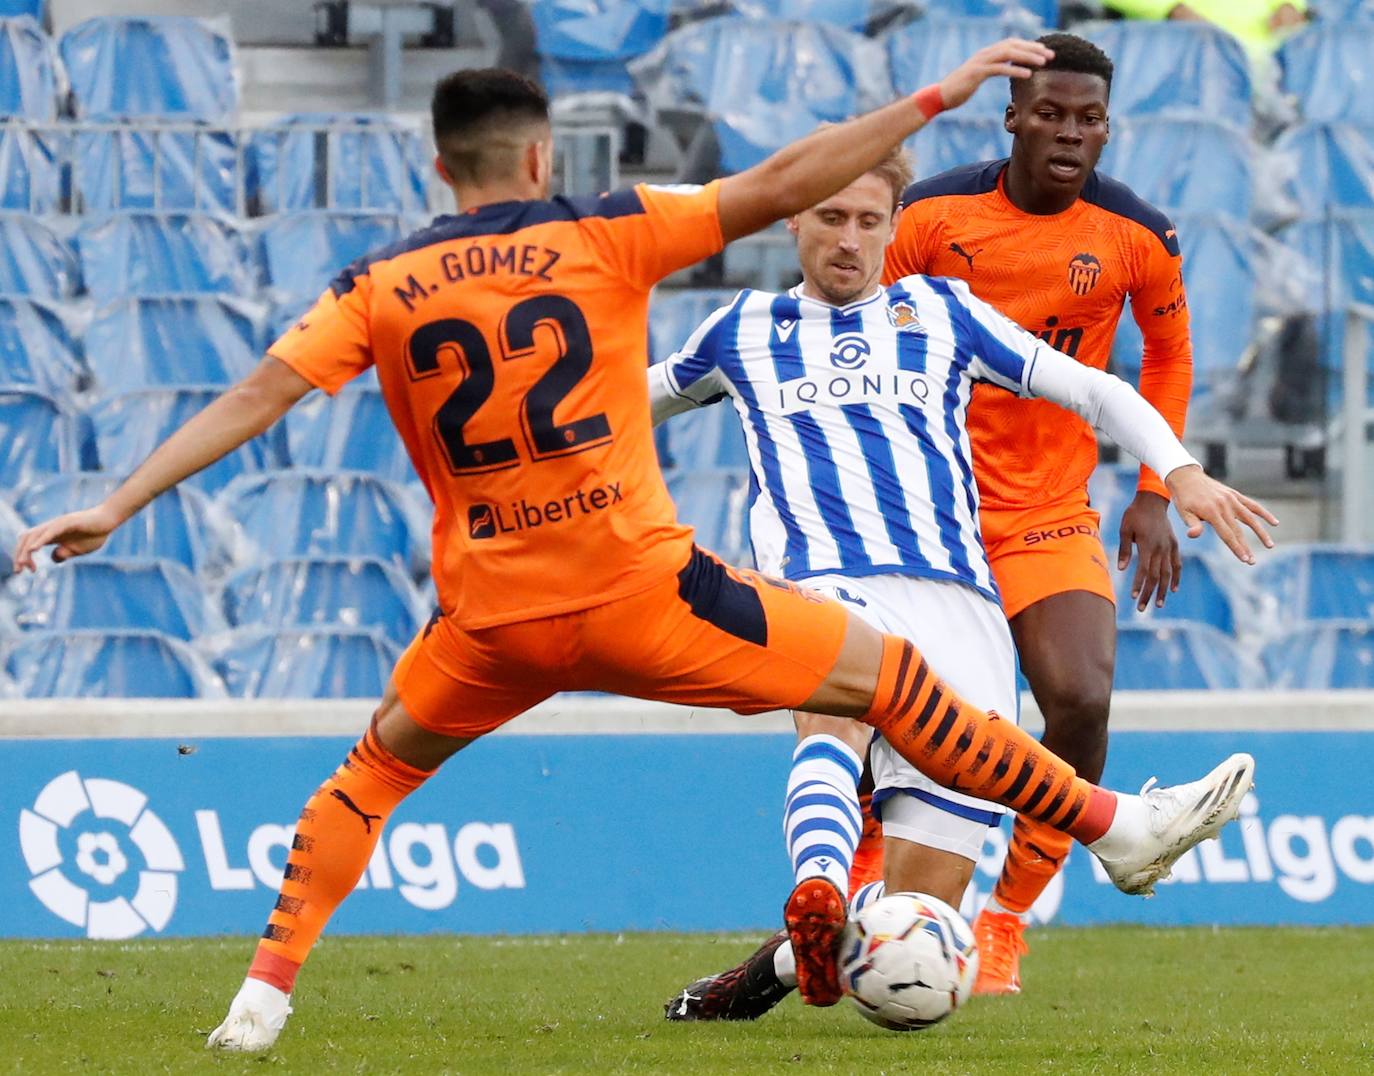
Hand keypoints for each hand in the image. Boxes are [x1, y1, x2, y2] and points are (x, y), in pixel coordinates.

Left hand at [12, 503, 123, 572]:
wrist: (109, 521)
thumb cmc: (95, 534)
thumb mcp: (77, 550)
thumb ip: (64, 554)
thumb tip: (53, 558)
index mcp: (51, 535)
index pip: (29, 544)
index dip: (25, 557)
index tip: (30, 570)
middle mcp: (50, 528)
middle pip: (26, 538)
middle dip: (19, 555)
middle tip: (18, 570)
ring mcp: (57, 524)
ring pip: (34, 535)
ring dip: (25, 550)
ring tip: (22, 563)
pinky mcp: (67, 522)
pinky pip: (49, 532)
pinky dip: (39, 540)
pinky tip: (33, 549)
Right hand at [938, 38, 1053, 110]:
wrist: (939, 97)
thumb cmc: (957, 90)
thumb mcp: (975, 78)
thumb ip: (988, 71)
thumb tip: (1000, 70)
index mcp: (985, 54)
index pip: (1011, 44)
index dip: (1028, 46)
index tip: (1043, 52)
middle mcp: (984, 54)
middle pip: (1013, 45)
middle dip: (1033, 49)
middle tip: (1050, 55)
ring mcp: (980, 62)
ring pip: (1009, 53)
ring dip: (1028, 57)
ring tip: (1044, 63)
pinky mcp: (977, 73)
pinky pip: (1000, 68)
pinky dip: (1015, 69)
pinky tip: (1028, 74)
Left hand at [1117, 491, 1180, 610]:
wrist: (1153, 500)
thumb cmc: (1134, 514)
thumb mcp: (1124, 529)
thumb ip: (1124, 549)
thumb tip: (1121, 569)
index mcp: (1148, 545)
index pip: (1144, 570)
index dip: (1139, 584)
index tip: (1132, 597)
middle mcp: (1161, 548)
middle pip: (1156, 576)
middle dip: (1149, 594)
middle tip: (1141, 609)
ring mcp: (1169, 547)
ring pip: (1168, 573)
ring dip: (1163, 590)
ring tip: (1159, 605)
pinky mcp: (1174, 545)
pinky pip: (1177, 564)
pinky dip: (1176, 577)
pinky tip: (1173, 589)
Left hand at [1164, 464, 1277, 565]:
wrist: (1186, 476)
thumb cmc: (1183, 498)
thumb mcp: (1183, 512)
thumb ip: (1192, 524)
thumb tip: (1193, 535)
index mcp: (1211, 512)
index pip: (1226, 534)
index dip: (1236, 548)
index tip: (1245, 559)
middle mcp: (1224, 506)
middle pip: (1238, 530)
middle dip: (1246, 547)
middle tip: (1252, 562)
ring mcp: (1231, 499)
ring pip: (1250, 518)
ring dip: (1261, 532)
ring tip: (1270, 545)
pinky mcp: (1235, 495)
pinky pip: (1252, 505)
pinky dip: (1264, 513)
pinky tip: (1274, 522)